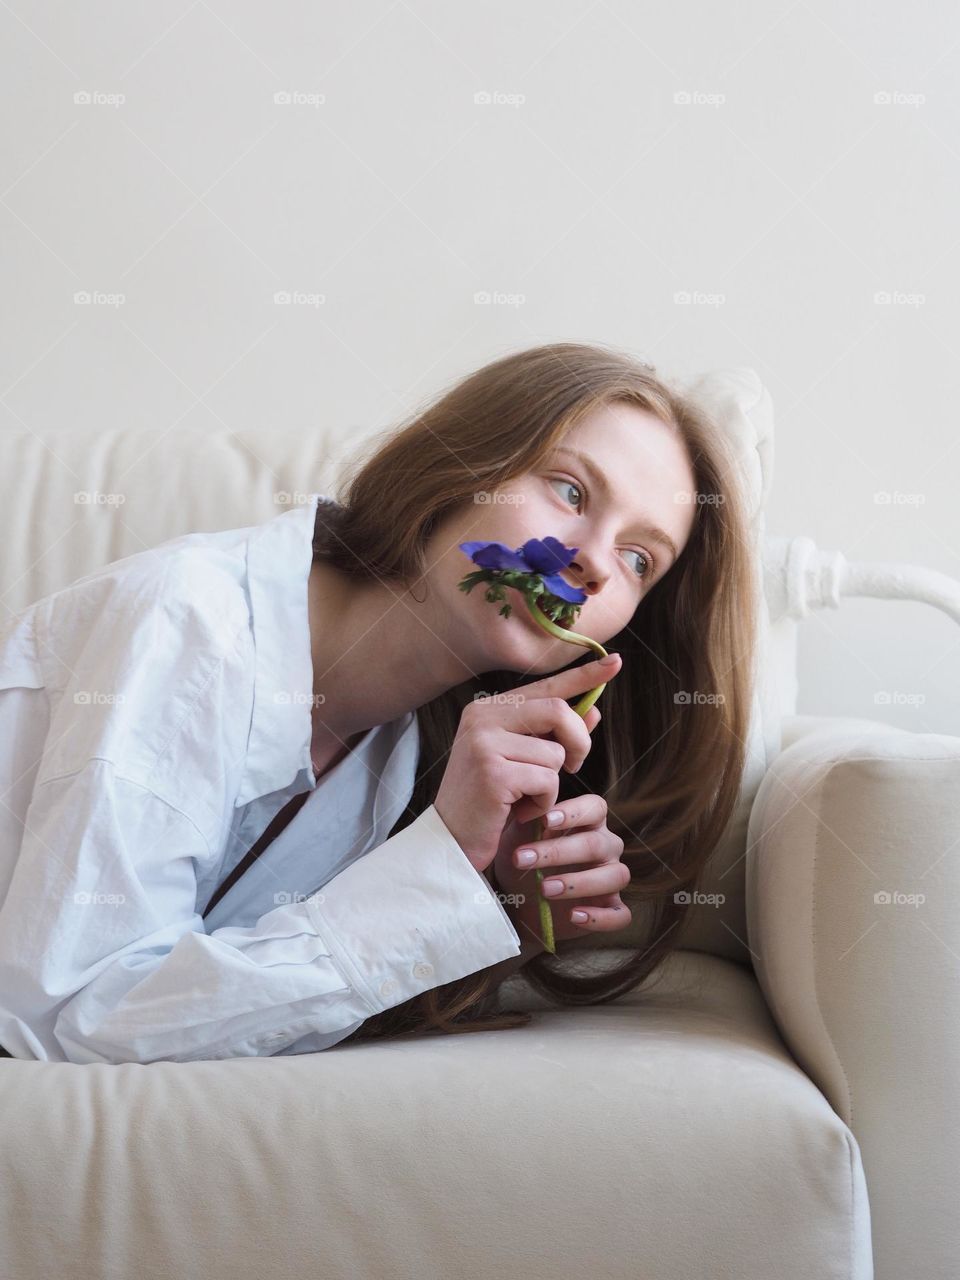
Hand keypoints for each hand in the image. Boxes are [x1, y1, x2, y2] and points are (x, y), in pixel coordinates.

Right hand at [434, 652, 621, 874]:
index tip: (615, 662)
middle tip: (574, 767)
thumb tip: (594, 710)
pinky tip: (518, 811)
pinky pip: (547, 781)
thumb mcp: (522, 762)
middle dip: (578, 742)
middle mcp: (482, 717)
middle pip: (558, 711)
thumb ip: (553, 735)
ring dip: (552, 784)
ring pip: (555, 753)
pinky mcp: (493, 772)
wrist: (450, 841)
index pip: (546, 686)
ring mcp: (484, 743)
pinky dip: (543, 802)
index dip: (584, 676)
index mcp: (487, 709)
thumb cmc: (488, 801)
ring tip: (524, 798)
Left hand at [492, 788, 631, 947]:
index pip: (595, 807)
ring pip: (616, 876)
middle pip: (596, 844)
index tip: (544, 821)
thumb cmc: (523, 858)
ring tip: (545, 889)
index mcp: (588, 823)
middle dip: (560, 852)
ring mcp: (611, 878)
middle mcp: (606, 847)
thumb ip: (526, 821)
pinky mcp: (610, 908)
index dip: (574, 812)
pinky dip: (600, 917)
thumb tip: (528, 807)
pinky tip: (574, 916)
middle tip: (525, 860)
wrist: (517, 899)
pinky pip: (620, 914)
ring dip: (580, 882)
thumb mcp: (518, 838)